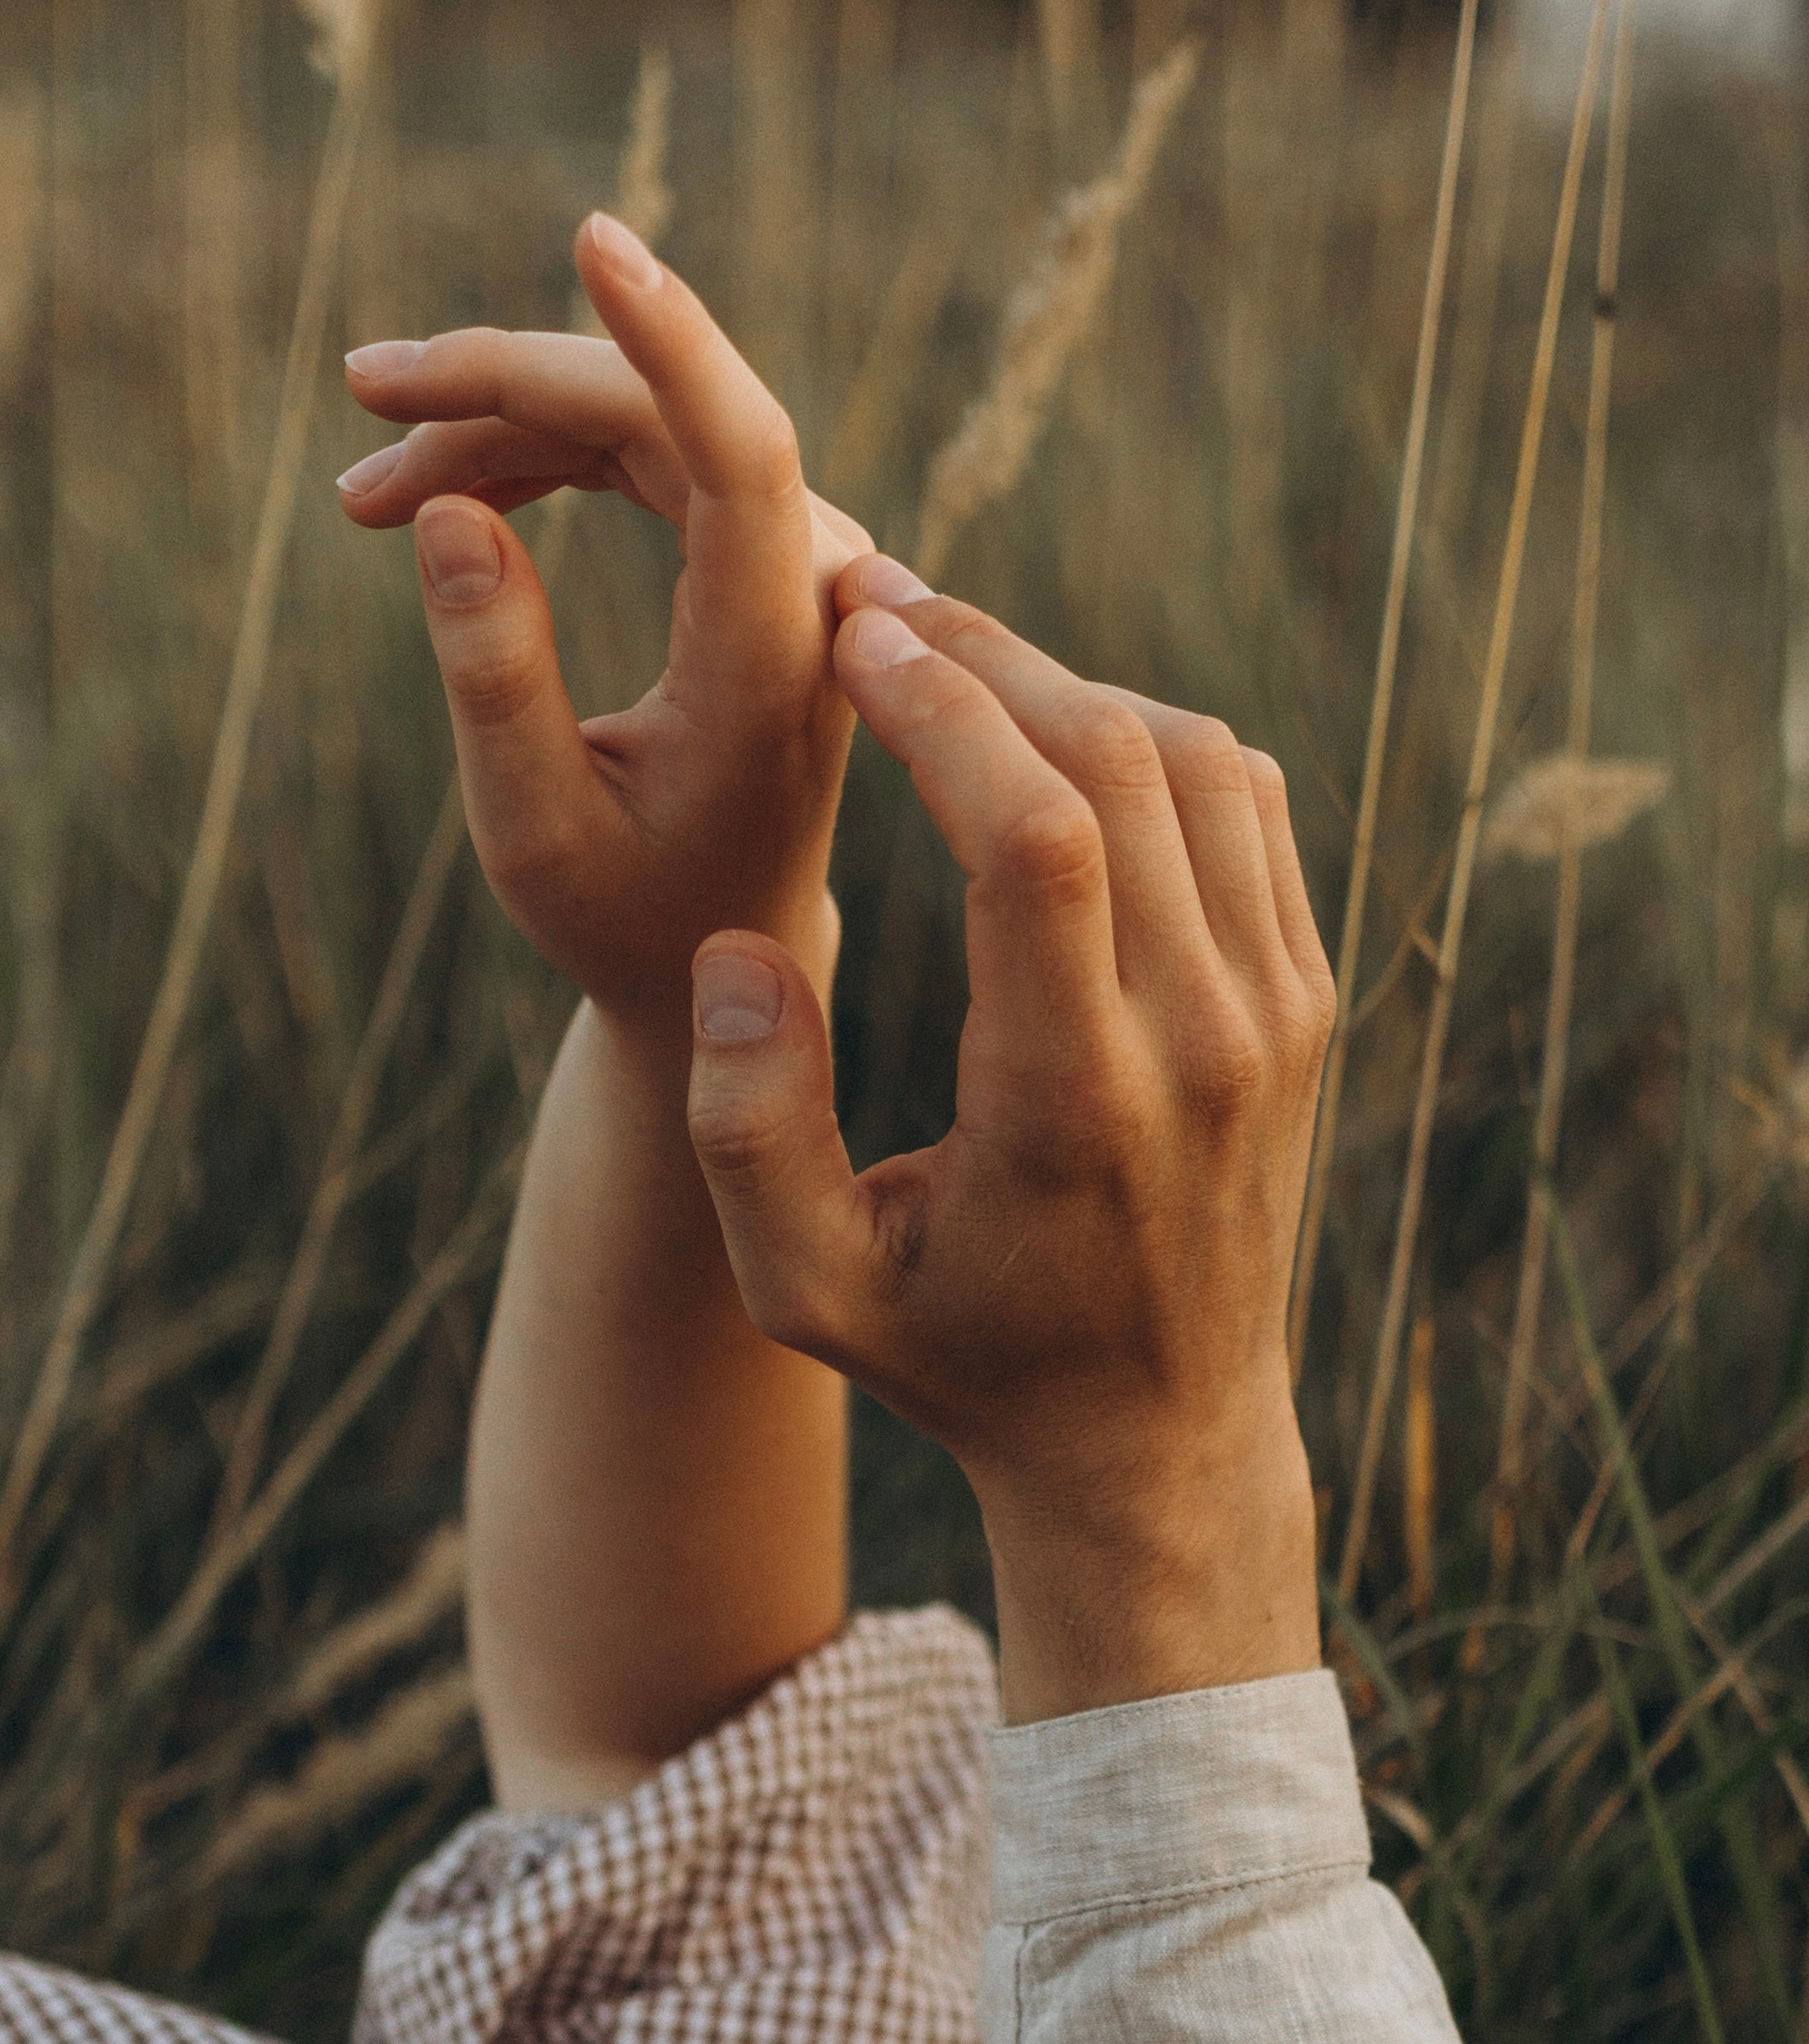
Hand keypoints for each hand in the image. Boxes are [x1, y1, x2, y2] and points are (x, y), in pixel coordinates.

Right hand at [337, 213, 867, 1033]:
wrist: (722, 957)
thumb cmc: (626, 913)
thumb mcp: (533, 834)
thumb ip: (496, 684)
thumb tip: (451, 512)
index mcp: (766, 668)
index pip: (741, 458)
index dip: (670, 340)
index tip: (595, 241)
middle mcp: (805, 593)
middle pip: (660, 416)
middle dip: (504, 386)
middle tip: (361, 399)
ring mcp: (791, 563)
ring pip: (642, 425)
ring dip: (498, 429)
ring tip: (362, 490)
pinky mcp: (757, 556)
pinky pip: (648, 454)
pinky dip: (538, 460)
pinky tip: (437, 495)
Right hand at [683, 565, 1333, 1723]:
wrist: (1153, 1437)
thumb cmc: (954, 1355)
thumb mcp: (803, 1291)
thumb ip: (745, 1129)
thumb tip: (741, 948)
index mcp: (1076, 1104)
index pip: (1040, 837)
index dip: (945, 706)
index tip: (851, 641)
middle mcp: (1202, 1041)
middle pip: (1116, 763)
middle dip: (984, 657)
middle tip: (873, 607)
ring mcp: (1274, 1012)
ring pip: (1191, 759)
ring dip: (1061, 682)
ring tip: (941, 657)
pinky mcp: (1302, 994)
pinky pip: (1243, 801)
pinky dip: (1141, 734)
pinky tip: (1043, 732)